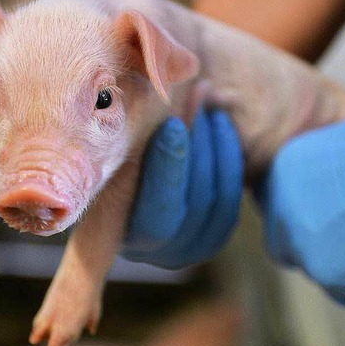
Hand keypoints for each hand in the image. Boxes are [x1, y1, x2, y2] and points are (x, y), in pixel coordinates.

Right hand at [122, 109, 243, 268]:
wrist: (127, 189)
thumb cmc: (112, 164)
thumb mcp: (117, 150)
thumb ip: (139, 130)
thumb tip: (173, 92)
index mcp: (123, 236)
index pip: (159, 209)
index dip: (169, 167)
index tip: (173, 124)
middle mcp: (159, 253)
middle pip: (196, 203)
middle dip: (200, 148)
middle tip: (198, 101)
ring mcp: (190, 250)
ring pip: (220, 201)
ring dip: (218, 149)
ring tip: (209, 110)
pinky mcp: (212, 237)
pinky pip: (232, 199)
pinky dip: (230, 160)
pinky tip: (219, 126)